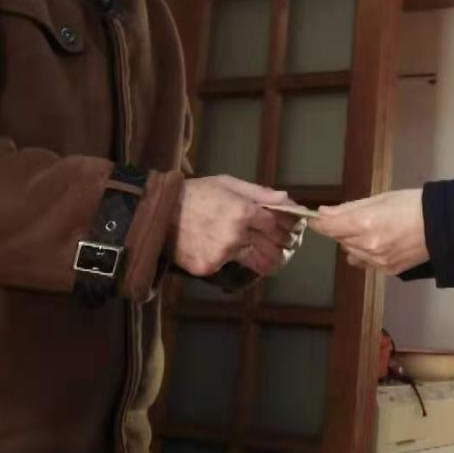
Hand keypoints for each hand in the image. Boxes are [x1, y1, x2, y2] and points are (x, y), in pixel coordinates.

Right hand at [173, 175, 299, 277]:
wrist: (160, 211)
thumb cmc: (197, 193)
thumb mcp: (228, 184)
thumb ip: (260, 193)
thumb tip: (288, 200)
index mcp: (244, 211)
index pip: (279, 225)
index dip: (289, 227)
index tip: (293, 230)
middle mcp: (236, 234)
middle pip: (274, 248)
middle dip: (285, 247)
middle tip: (288, 246)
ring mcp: (222, 253)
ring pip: (259, 263)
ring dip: (269, 261)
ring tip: (271, 257)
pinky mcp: (209, 266)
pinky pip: (232, 268)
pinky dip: (236, 262)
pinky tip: (234, 253)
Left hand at [312, 189, 427, 274]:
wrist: (442, 226)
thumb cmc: (412, 204)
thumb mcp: (380, 198)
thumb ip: (349, 208)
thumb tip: (324, 213)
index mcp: (365, 223)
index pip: (329, 227)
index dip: (317, 223)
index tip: (312, 218)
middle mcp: (367, 245)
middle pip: (339, 239)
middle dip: (340, 229)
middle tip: (352, 218)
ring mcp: (377, 261)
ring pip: (350, 252)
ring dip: (352, 241)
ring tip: (370, 229)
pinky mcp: (387, 270)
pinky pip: (365, 262)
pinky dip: (365, 252)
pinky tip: (378, 242)